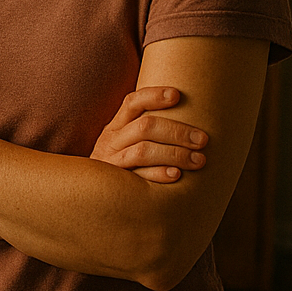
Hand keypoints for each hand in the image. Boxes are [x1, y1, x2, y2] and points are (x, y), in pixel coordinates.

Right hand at [91, 86, 207, 183]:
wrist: (88, 196)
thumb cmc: (120, 164)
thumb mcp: (123, 142)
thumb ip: (145, 130)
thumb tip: (183, 109)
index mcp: (116, 126)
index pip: (132, 103)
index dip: (153, 96)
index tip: (177, 94)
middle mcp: (111, 141)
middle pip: (145, 127)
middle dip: (177, 131)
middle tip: (203, 139)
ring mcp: (112, 162)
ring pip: (143, 151)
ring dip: (175, 154)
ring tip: (199, 160)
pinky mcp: (116, 184)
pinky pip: (139, 177)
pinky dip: (158, 174)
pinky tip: (177, 175)